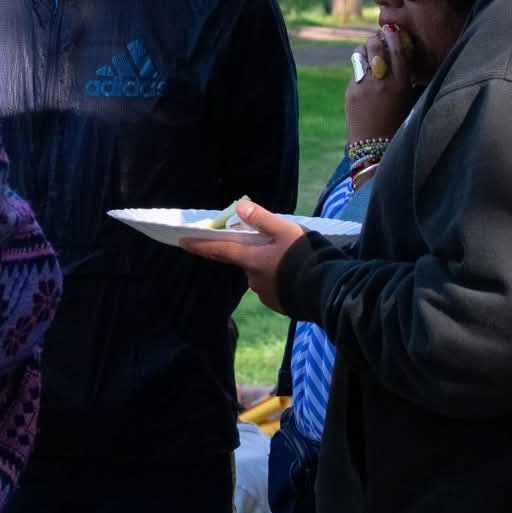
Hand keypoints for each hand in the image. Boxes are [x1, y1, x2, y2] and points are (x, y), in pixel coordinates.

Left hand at [183, 200, 306, 312]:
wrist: (329, 290)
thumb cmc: (306, 256)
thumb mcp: (286, 230)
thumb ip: (262, 218)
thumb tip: (239, 207)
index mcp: (252, 260)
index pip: (220, 250)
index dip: (201, 245)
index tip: (182, 241)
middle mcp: (253, 279)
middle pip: (246, 261)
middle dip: (253, 253)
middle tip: (275, 245)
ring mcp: (266, 295)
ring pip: (260, 275)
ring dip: (270, 267)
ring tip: (294, 260)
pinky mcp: (279, 305)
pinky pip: (273, 288)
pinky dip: (280, 280)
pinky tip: (297, 276)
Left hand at [345, 26, 413, 142]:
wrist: (376, 149)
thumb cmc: (400, 126)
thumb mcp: (411, 102)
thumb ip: (411, 80)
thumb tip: (407, 61)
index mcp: (401, 83)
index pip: (397, 49)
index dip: (394, 35)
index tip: (392, 30)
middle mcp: (382, 81)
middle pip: (376, 46)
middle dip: (376, 39)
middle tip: (378, 39)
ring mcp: (364, 86)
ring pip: (360, 55)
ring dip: (365, 50)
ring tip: (369, 53)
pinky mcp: (350, 92)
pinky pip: (355, 72)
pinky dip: (360, 69)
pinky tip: (365, 76)